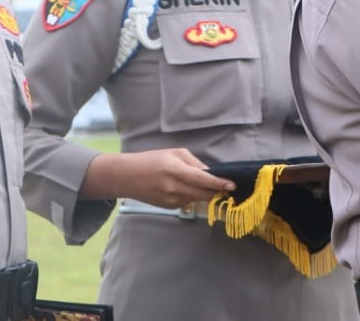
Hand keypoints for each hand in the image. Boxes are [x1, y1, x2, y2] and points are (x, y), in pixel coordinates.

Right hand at [82, 148, 234, 206]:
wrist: (126, 177)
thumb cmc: (152, 160)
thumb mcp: (174, 153)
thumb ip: (194, 163)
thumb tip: (211, 172)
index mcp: (175, 170)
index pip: (202, 179)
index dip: (219, 183)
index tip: (232, 185)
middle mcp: (173, 187)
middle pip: (203, 193)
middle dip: (217, 191)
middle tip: (228, 186)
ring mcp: (170, 199)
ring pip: (197, 198)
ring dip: (205, 193)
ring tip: (204, 184)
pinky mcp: (168, 206)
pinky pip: (187, 201)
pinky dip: (192, 196)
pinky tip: (186, 188)